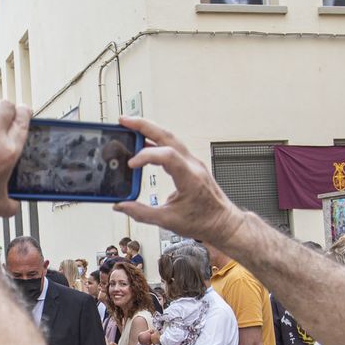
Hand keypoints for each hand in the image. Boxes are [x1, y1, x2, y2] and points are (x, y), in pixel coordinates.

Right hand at [116, 116, 249, 246]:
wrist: (222, 222)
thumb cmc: (203, 221)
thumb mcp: (169, 221)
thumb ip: (142, 213)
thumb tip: (122, 206)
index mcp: (190, 178)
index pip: (166, 155)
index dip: (145, 156)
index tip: (131, 165)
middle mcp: (193, 165)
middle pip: (167, 136)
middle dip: (144, 126)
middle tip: (124, 121)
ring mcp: (193, 162)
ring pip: (170, 138)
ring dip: (150, 130)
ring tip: (130, 127)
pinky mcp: (191, 165)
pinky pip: (173, 147)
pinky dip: (156, 142)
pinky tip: (144, 144)